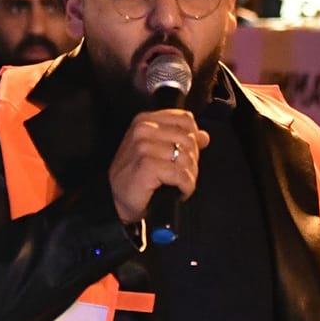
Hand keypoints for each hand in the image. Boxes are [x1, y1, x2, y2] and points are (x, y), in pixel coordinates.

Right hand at [107, 110, 209, 225]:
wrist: (115, 201)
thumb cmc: (135, 176)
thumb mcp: (156, 151)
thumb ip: (179, 139)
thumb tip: (204, 136)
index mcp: (145, 120)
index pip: (185, 120)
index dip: (193, 139)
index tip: (187, 155)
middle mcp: (143, 129)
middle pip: (189, 139)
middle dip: (192, 161)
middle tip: (183, 175)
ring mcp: (143, 146)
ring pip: (187, 158)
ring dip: (190, 176)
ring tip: (181, 184)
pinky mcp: (147, 165)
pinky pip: (181, 175)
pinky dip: (186, 187)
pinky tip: (179, 192)